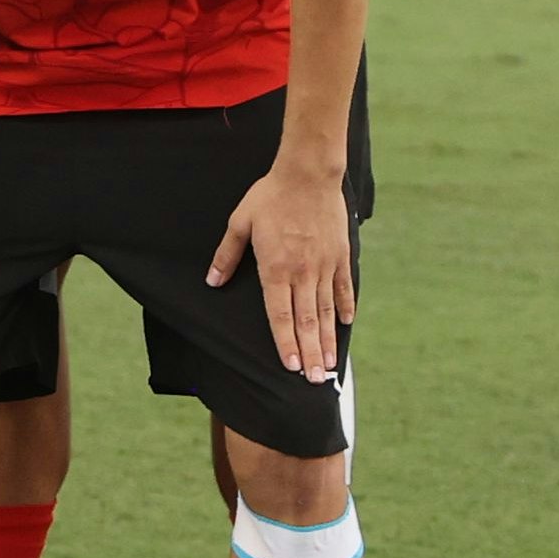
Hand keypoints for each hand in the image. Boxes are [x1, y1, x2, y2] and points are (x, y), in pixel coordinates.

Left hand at [210, 161, 355, 379]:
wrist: (307, 176)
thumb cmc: (269, 197)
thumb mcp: (239, 223)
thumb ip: (226, 255)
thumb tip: (212, 281)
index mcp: (276, 268)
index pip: (279, 315)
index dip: (285, 342)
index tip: (290, 366)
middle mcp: (302, 273)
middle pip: (306, 321)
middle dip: (310, 353)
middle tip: (314, 381)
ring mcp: (324, 266)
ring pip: (327, 311)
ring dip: (329, 339)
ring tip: (331, 365)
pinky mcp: (340, 256)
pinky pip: (343, 288)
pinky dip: (345, 308)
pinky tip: (346, 325)